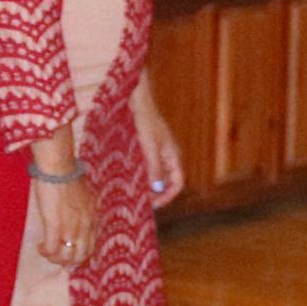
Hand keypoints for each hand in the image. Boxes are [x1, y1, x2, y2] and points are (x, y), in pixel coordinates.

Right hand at [29, 164, 100, 269]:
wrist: (59, 167)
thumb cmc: (67, 176)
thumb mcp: (84, 195)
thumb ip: (83, 208)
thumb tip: (74, 216)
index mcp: (93, 217)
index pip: (91, 247)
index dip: (79, 255)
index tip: (68, 254)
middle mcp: (85, 225)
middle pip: (80, 256)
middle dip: (67, 261)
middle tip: (56, 256)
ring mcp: (71, 226)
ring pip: (66, 257)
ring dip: (55, 258)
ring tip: (46, 252)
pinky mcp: (55, 225)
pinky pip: (52, 248)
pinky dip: (45, 252)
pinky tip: (40, 247)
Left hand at [132, 85, 186, 203]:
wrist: (136, 100)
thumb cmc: (145, 121)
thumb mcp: (150, 147)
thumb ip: (154, 168)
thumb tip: (157, 188)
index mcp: (173, 155)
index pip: (177, 183)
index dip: (168, 196)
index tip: (154, 205)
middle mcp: (167, 156)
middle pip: (166, 182)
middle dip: (156, 194)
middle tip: (141, 202)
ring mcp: (157, 152)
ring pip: (155, 175)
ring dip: (147, 185)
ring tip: (134, 193)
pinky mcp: (146, 148)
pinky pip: (146, 167)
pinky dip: (140, 175)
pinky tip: (129, 178)